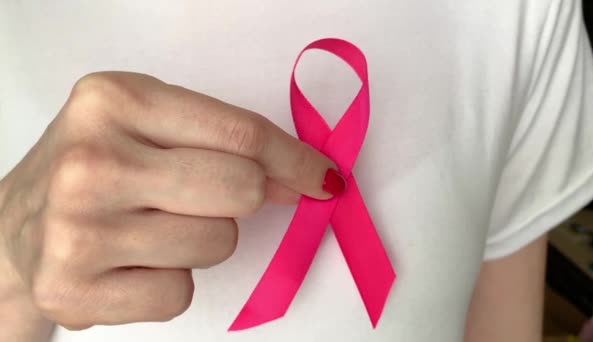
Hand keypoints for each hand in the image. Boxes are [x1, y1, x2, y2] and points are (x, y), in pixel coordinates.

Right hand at [0, 72, 340, 330]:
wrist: (11, 227)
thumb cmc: (91, 168)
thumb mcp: (147, 124)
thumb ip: (221, 140)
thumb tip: (301, 175)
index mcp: (113, 100)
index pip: (240, 133)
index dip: (293, 159)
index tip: (320, 177)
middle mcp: (92, 161)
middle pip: (241, 190)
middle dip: (243, 199)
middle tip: (206, 196)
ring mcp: (79, 228)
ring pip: (218, 244)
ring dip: (201, 239)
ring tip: (150, 227)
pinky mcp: (75, 290)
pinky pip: (182, 293)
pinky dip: (171, 280)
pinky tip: (133, 262)